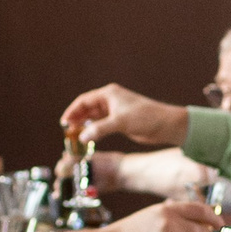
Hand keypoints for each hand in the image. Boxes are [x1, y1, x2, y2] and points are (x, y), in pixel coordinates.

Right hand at [62, 83, 190, 147]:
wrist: (166, 125)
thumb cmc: (146, 118)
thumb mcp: (120, 123)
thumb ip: (100, 129)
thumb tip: (82, 137)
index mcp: (109, 94)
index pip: (84, 101)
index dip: (72, 111)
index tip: (63, 122)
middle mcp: (110, 100)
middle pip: (87, 108)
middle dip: (77, 119)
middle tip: (67, 131)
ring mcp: (115, 111)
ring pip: (94, 117)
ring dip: (84, 125)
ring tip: (74, 135)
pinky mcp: (120, 121)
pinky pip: (102, 124)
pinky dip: (94, 130)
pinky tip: (88, 137)